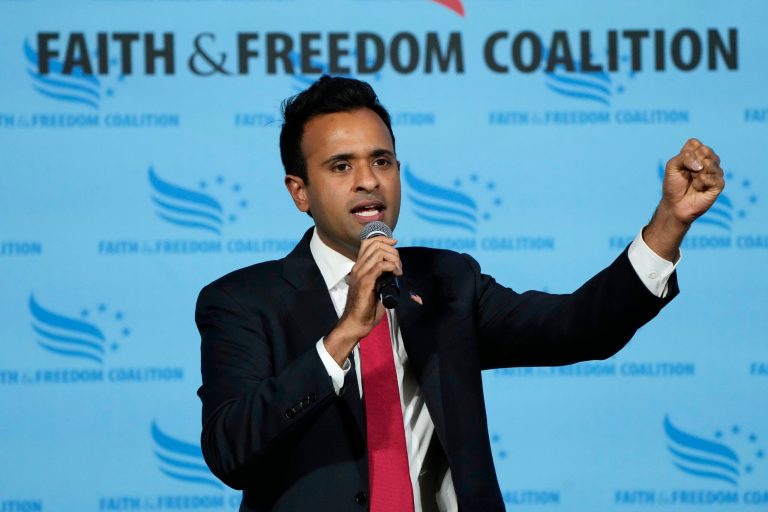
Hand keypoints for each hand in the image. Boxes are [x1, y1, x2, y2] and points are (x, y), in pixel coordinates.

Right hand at [323, 237, 401, 365]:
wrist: (356, 323)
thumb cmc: (366, 309)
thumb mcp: (374, 287)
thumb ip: (380, 277)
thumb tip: (394, 271)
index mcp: (359, 267)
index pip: (368, 242)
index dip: (383, 238)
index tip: (394, 243)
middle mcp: (358, 267)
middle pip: (375, 244)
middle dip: (392, 249)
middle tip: (398, 263)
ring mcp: (360, 274)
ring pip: (379, 252)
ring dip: (393, 258)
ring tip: (398, 270)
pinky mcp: (365, 282)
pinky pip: (381, 265)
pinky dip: (392, 266)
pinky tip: (397, 274)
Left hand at [661, 138, 724, 224]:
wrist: (674, 204)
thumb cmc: (673, 184)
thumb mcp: (672, 166)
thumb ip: (684, 157)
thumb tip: (702, 164)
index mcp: (697, 153)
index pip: (695, 143)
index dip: (685, 154)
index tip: (681, 165)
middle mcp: (709, 160)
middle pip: (705, 151)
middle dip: (691, 164)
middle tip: (688, 174)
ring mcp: (716, 171)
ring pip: (710, 163)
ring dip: (696, 173)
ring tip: (693, 181)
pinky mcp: (719, 184)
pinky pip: (713, 177)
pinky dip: (701, 182)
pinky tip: (698, 188)